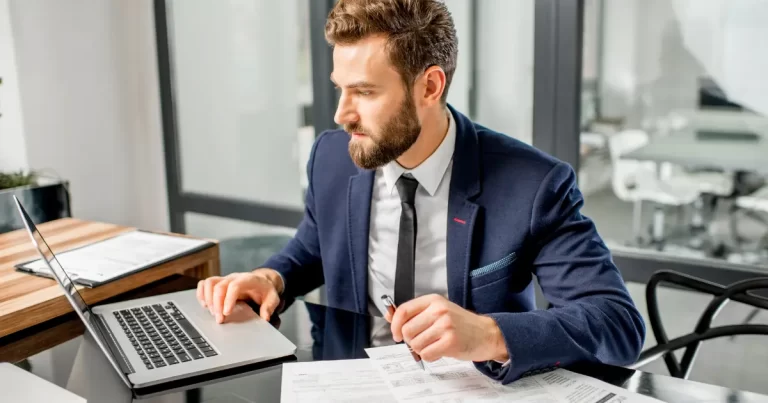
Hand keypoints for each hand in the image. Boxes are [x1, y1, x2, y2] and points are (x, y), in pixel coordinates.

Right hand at [196, 268, 283, 323]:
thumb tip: (265, 318)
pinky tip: (205, 306)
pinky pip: (205, 284)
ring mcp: (225, 279)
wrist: (261, 281)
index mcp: (247, 279)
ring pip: (209, 283)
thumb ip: (270, 307)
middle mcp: (234, 277)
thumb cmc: (265, 290)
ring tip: (212, 313)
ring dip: (207, 299)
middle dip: (217, 304)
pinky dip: (201, 294)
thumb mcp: (273, 297)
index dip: (228, 299)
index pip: (234, 286)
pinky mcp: (218, 283)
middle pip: (219, 286)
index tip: (227, 313)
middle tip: (219, 319)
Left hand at [386, 294, 507, 362]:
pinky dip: (429, 356)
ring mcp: (445, 326)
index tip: (396, 334)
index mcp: (433, 301)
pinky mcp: (451, 342)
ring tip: (434, 344)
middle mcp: (439, 311)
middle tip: (423, 340)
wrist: (486, 334)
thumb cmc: (461, 324)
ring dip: (421, 349)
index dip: (395, 325)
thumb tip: (389, 315)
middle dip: (411, 340)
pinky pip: (427, 354)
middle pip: (407, 330)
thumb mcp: (437, 312)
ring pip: (415, 344)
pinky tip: (439, 351)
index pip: (403, 311)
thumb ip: (414, 314)